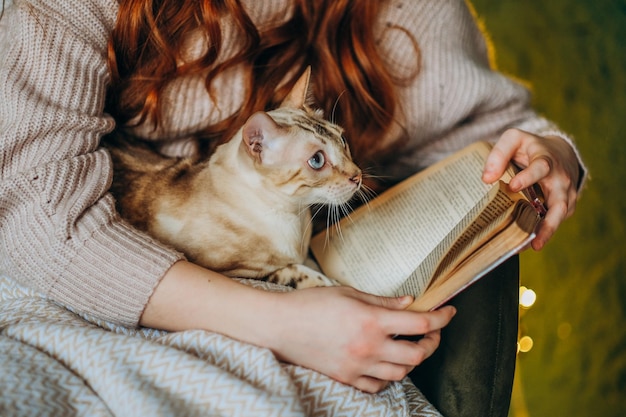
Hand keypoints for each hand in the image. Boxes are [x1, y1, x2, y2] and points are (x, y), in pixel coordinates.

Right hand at [143, 262, 454, 393]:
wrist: (279, 325)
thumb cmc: (311, 304)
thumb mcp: (349, 294)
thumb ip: (382, 301)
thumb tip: (409, 302)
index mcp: (371, 320)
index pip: (420, 323)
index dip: (442, 317)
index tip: (450, 311)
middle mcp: (369, 346)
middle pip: (418, 352)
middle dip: (433, 342)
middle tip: (433, 331)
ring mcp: (358, 366)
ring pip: (402, 371)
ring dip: (414, 358)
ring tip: (412, 345)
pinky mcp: (347, 378)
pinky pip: (379, 385)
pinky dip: (391, 376)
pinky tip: (389, 363)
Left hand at [482, 128, 579, 249]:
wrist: (559, 152)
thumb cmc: (530, 147)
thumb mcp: (514, 140)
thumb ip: (498, 154)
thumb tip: (486, 179)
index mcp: (546, 159)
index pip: (540, 167)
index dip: (528, 177)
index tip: (513, 186)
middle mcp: (560, 179)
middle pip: (560, 202)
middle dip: (549, 222)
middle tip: (534, 240)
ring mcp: (565, 194)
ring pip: (560, 216)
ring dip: (547, 232)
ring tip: (532, 247)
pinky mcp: (565, 206)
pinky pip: (555, 220)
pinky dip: (543, 232)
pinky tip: (526, 244)